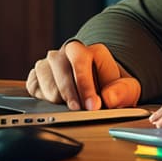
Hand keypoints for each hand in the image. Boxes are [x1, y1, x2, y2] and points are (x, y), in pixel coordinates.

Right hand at [26, 41, 141, 110]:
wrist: (104, 90)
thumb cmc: (114, 88)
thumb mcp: (128, 89)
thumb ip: (123, 92)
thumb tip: (108, 98)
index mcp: (91, 50)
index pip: (81, 60)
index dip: (85, 84)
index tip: (92, 105)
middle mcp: (68, 52)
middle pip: (58, 64)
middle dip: (68, 90)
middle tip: (77, 109)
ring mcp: (52, 63)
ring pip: (43, 72)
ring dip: (52, 93)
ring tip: (66, 108)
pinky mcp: (39, 76)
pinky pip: (33, 83)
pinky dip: (40, 95)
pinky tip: (53, 104)